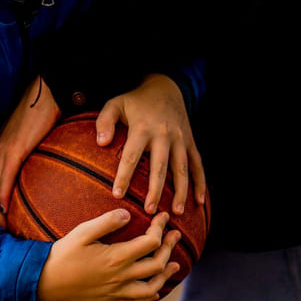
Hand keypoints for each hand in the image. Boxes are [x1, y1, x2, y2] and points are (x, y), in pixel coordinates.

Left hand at [0, 76, 60, 227]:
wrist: (49, 93)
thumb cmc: (45, 115)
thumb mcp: (35, 141)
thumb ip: (35, 158)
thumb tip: (46, 176)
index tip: (3, 225)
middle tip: (3, 235)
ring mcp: (1, 150)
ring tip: (2, 232)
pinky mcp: (12, 149)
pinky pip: (2, 180)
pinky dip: (0, 198)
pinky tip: (2, 213)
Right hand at [37, 210, 179, 300]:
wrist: (47, 280)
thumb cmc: (64, 253)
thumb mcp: (83, 231)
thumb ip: (107, 221)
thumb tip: (128, 213)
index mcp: (117, 257)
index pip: (150, 242)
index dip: (161, 228)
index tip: (163, 216)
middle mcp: (122, 277)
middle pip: (157, 264)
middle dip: (169, 247)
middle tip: (175, 234)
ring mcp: (117, 292)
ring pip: (152, 288)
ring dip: (165, 275)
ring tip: (174, 264)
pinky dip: (149, 297)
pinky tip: (153, 291)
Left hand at [96, 74, 205, 214]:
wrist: (165, 88)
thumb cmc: (135, 101)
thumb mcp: (115, 104)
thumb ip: (105, 122)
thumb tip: (101, 143)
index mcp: (142, 128)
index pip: (132, 156)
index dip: (124, 176)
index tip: (118, 194)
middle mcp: (164, 135)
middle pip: (160, 167)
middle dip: (155, 190)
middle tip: (149, 211)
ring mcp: (180, 139)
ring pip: (182, 169)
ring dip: (180, 192)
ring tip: (175, 212)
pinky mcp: (190, 142)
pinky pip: (197, 165)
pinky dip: (200, 183)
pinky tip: (199, 202)